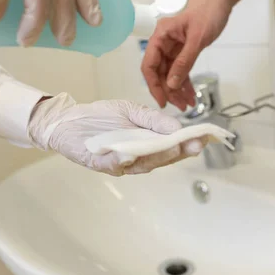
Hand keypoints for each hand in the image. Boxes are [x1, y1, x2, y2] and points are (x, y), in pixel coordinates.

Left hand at [27, 94, 204, 175]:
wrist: (68, 120)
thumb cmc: (100, 117)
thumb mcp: (131, 110)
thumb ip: (153, 119)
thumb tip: (177, 127)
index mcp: (145, 145)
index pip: (171, 147)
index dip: (188, 144)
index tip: (206, 138)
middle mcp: (135, 158)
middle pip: (161, 158)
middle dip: (178, 151)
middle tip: (195, 145)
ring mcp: (118, 163)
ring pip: (142, 162)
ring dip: (157, 155)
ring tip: (173, 147)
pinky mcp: (99, 162)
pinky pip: (113, 163)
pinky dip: (122, 159)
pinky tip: (132, 152)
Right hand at [142, 0, 233, 109]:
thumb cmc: (208, 11)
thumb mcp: (197, 39)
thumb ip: (184, 62)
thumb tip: (172, 84)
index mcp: (160, 36)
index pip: (149, 64)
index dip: (153, 85)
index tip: (162, 101)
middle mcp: (164, 41)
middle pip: (159, 72)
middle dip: (168, 90)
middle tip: (179, 106)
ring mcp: (174, 45)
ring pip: (170, 72)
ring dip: (177, 89)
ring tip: (187, 104)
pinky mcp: (184, 47)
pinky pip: (181, 68)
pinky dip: (185, 81)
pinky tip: (190, 93)